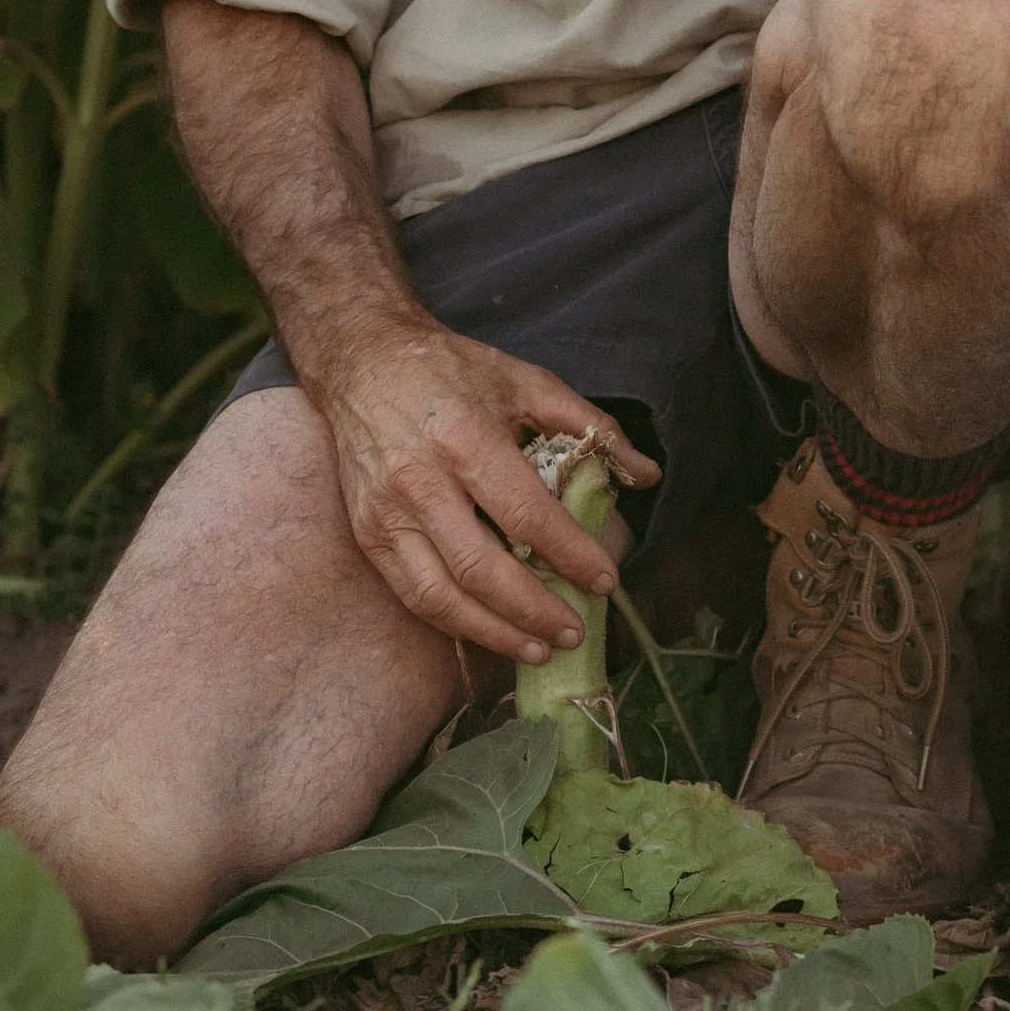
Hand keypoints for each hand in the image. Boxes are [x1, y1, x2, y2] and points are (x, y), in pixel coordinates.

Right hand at [301, 312, 659, 664]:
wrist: (364, 361)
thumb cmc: (453, 371)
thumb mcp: (527, 382)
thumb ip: (590, 427)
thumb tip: (645, 475)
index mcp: (465, 438)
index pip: (526, 513)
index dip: (569, 554)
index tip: (605, 580)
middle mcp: (421, 481)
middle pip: (482, 568)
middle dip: (534, 610)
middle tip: (575, 631)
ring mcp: (387, 514)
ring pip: (442, 596)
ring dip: (495, 632)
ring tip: (539, 648)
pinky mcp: (368, 534)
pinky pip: (413, 595)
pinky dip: (456, 623)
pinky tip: (492, 632)